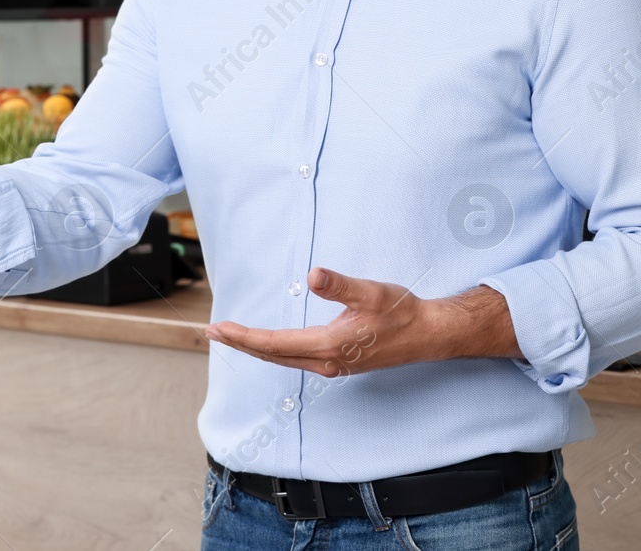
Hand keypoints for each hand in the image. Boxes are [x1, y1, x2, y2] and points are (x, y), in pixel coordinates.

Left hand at [205, 268, 521, 376]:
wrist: (427, 334)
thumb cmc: (400, 312)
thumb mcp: (370, 291)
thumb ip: (340, 285)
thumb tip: (314, 275)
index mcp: (328, 346)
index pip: (274, 343)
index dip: (244, 336)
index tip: (220, 328)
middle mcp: (326, 361)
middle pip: (272, 355)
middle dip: (241, 343)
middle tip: (213, 333)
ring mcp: (333, 365)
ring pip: (283, 359)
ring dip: (256, 347)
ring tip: (233, 336)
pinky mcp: (340, 361)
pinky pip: (296, 359)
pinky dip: (275, 350)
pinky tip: (271, 343)